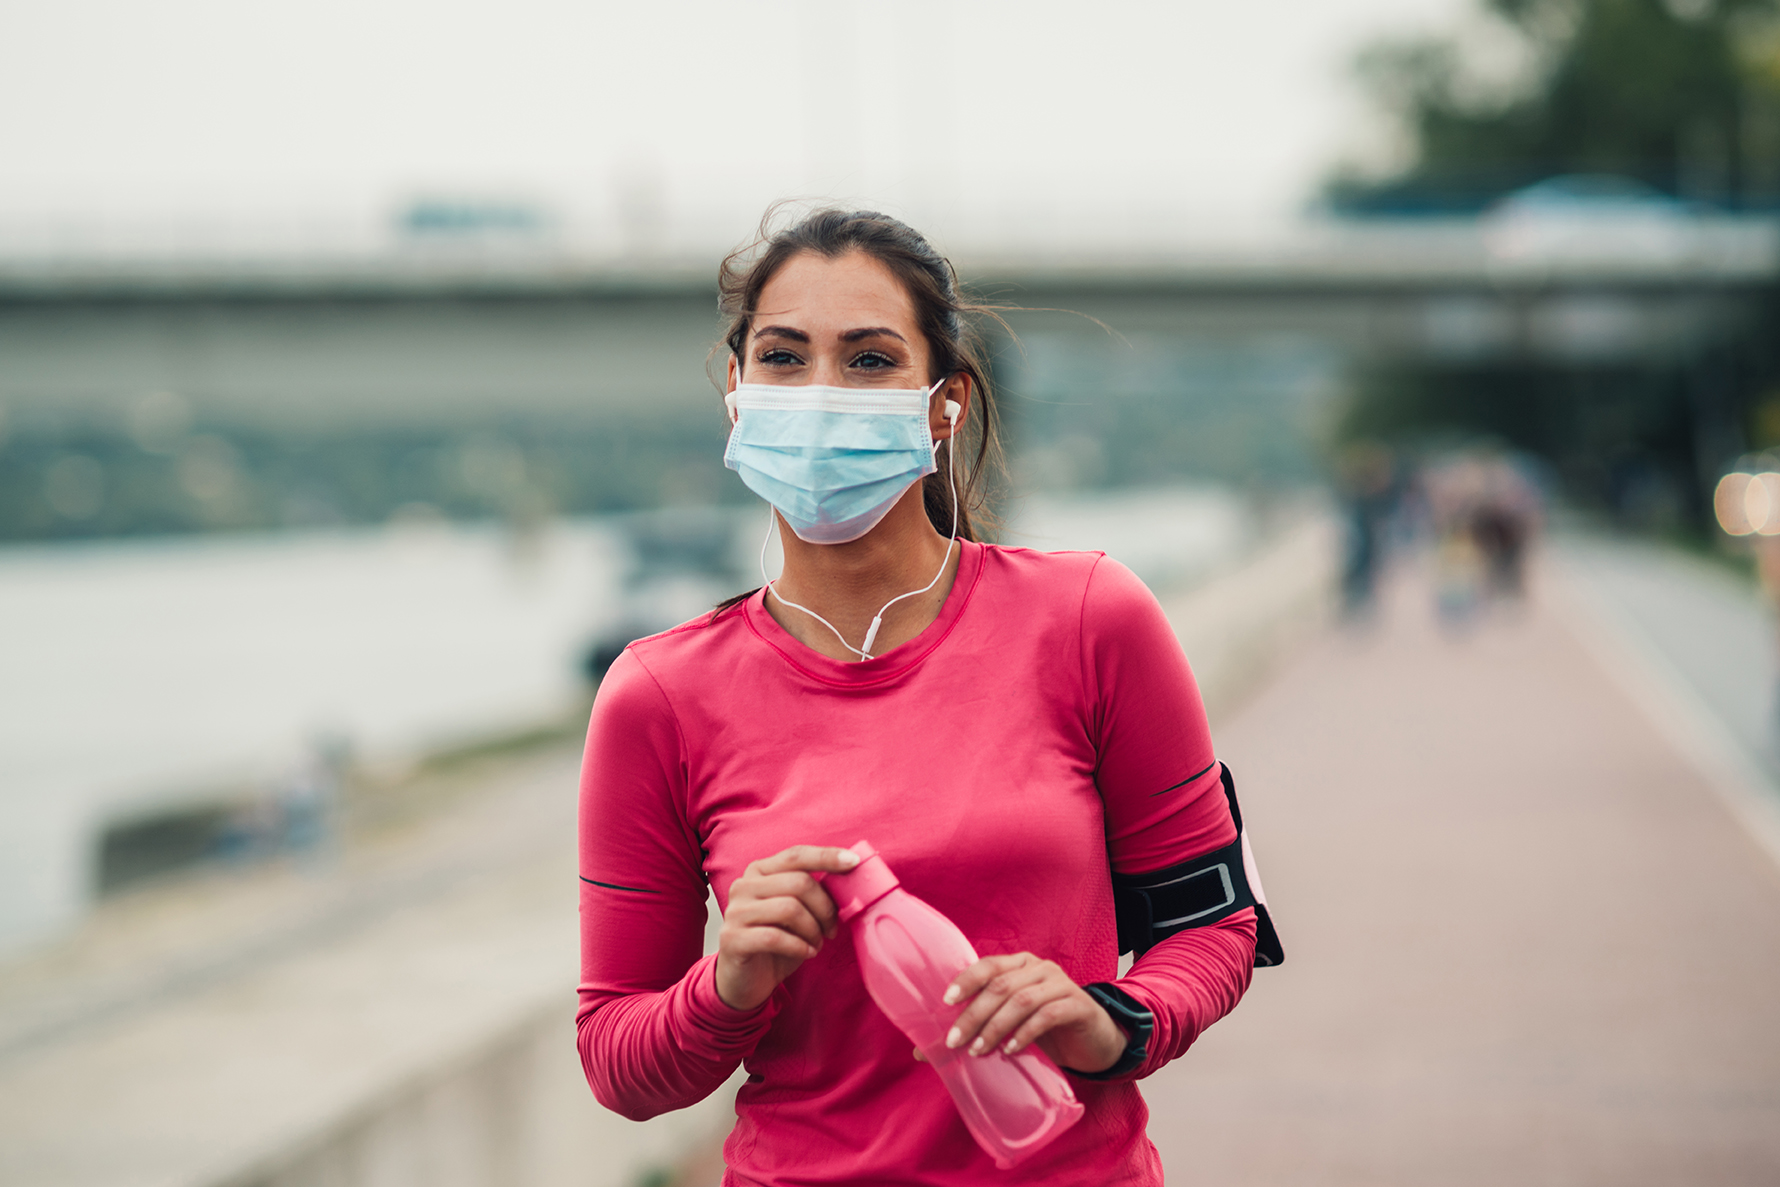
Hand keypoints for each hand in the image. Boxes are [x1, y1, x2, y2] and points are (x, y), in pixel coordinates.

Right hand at [715, 845, 858, 1011]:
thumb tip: (848, 874)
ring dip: (813, 929)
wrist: (746, 981)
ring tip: (817, 943)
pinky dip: (799, 946)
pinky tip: (807, 953)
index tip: (854, 862)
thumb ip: (812, 891)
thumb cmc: (776, 942)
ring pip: (789, 909)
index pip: (796, 855)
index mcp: (759, 871)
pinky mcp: (732, 938)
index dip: (827, 857)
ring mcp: (735, 911)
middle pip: (798, 883)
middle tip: (832, 929)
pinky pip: (775, 937)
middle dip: (824, 908)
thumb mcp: (797, 911)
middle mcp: (743, 885)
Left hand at [926, 952, 1126, 1073]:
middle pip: (1000, 986)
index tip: (946, 1002)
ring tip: (980, 1050)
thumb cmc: (1046, 1030)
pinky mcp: (1078, 1005)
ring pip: (1022, 999)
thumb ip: (975, 1031)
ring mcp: (1061, 984)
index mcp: (1020, 965)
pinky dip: (1026, 1032)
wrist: (1095, 1041)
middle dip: (974, 1014)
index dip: (966, 980)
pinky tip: (1012, 1049)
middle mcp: (1039, 968)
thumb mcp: (1009, 1028)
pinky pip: (1048, 1014)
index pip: (988, 966)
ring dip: (996, 1025)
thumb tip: (921, 1051)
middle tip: (955, 1041)